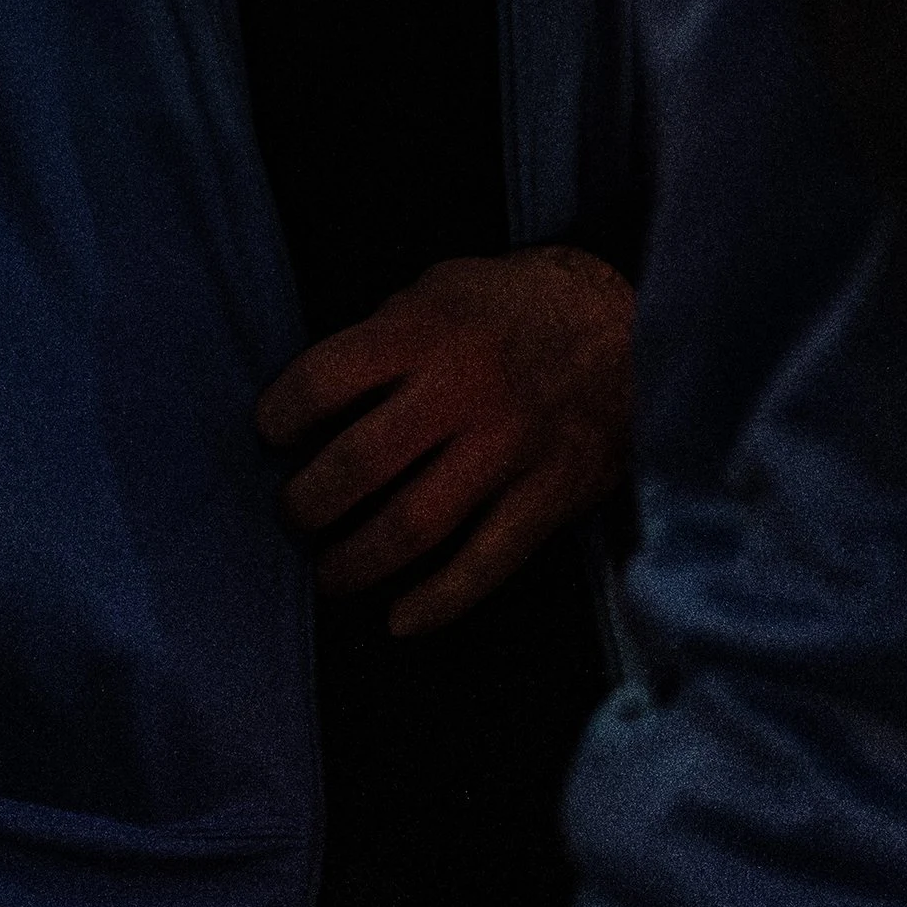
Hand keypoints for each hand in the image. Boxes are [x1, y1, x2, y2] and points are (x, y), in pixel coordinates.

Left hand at [255, 247, 634, 637]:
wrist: (635, 328)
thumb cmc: (518, 307)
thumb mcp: (443, 287)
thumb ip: (386, 335)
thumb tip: (321, 400)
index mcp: (426, 330)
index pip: (323, 381)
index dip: (281, 416)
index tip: (272, 437)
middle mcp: (463, 390)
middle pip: (358, 465)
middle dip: (308, 504)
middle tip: (297, 515)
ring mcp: (508, 449)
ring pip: (411, 527)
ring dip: (355, 563)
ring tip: (330, 573)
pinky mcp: (549, 495)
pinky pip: (485, 563)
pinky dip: (437, 602)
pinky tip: (399, 619)